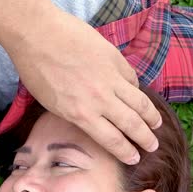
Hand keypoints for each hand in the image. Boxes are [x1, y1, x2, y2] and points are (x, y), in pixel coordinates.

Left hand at [9, 8, 161, 164]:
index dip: (127, 152)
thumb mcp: (52, 103)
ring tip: (157, 124)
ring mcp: (110, 77)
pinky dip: (137, 89)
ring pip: (140, 102)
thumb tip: (94, 119)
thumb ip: (77, 113)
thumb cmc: (36, 70)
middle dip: (146, 138)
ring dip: (151, 116)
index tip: (134, 158)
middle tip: (153, 146)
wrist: (37, 33)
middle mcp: (100, 99)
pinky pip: (132, 79)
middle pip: (132, 125)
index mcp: (81, 114)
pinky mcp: (114, 58)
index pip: (113, 140)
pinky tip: (139, 95)